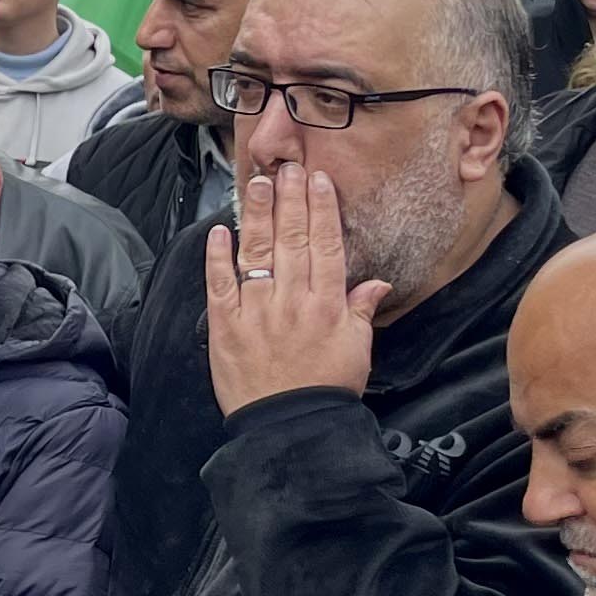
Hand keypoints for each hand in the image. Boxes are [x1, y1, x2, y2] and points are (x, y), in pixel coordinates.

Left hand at [206, 158, 385, 412]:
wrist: (290, 428)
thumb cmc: (327, 389)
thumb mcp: (357, 349)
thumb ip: (362, 310)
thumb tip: (377, 282)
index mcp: (328, 304)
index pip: (327, 245)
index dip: (322, 209)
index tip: (318, 180)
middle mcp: (292, 300)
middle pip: (292, 239)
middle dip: (289, 199)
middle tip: (287, 167)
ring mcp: (256, 311)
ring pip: (257, 252)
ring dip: (256, 214)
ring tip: (256, 183)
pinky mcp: (226, 326)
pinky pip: (220, 284)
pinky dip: (218, 257)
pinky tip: (219, 231)